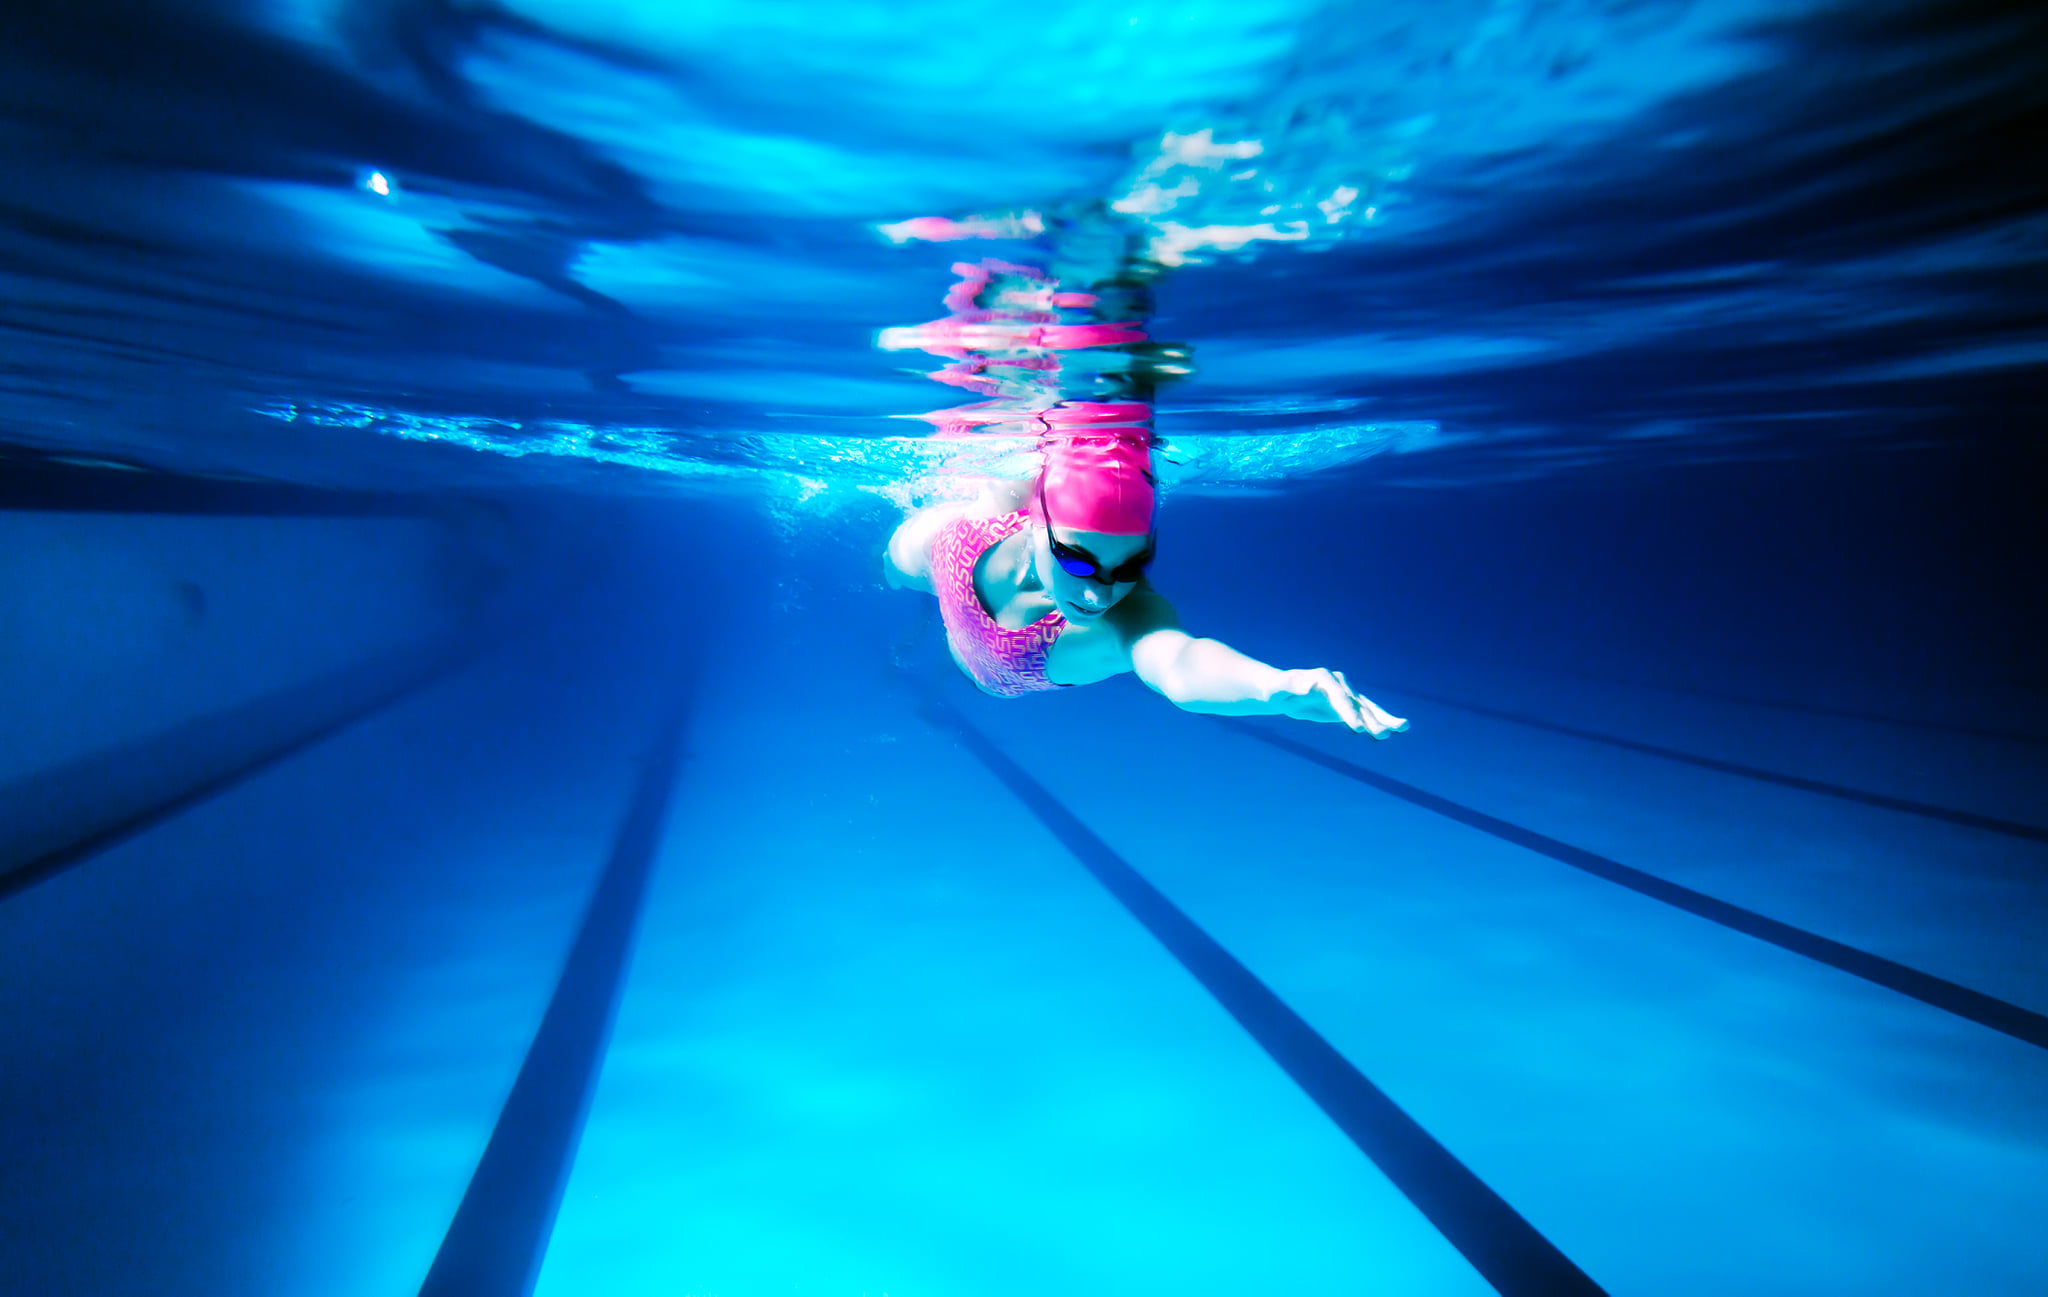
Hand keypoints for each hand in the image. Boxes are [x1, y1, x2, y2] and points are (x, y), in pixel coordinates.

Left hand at [1282, 669, 1409, 737]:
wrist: (1279, 692)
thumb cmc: (1275, 690)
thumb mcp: (1277, 688)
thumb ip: (1291, 685)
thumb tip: (1307, 684)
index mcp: (1323, 677)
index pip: (1339, 695)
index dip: (1348, 710)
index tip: (1356, 728)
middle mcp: (1337, 684)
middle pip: (1358, 701)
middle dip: (1374, 715)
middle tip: (1389, 731)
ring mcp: (1343, 695)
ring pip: (1365, 708)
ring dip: (1383, 719)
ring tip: (1403, 728)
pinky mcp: (1344, 707)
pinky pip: (1362, 715)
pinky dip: (1375, 723)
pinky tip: (1389, 733)